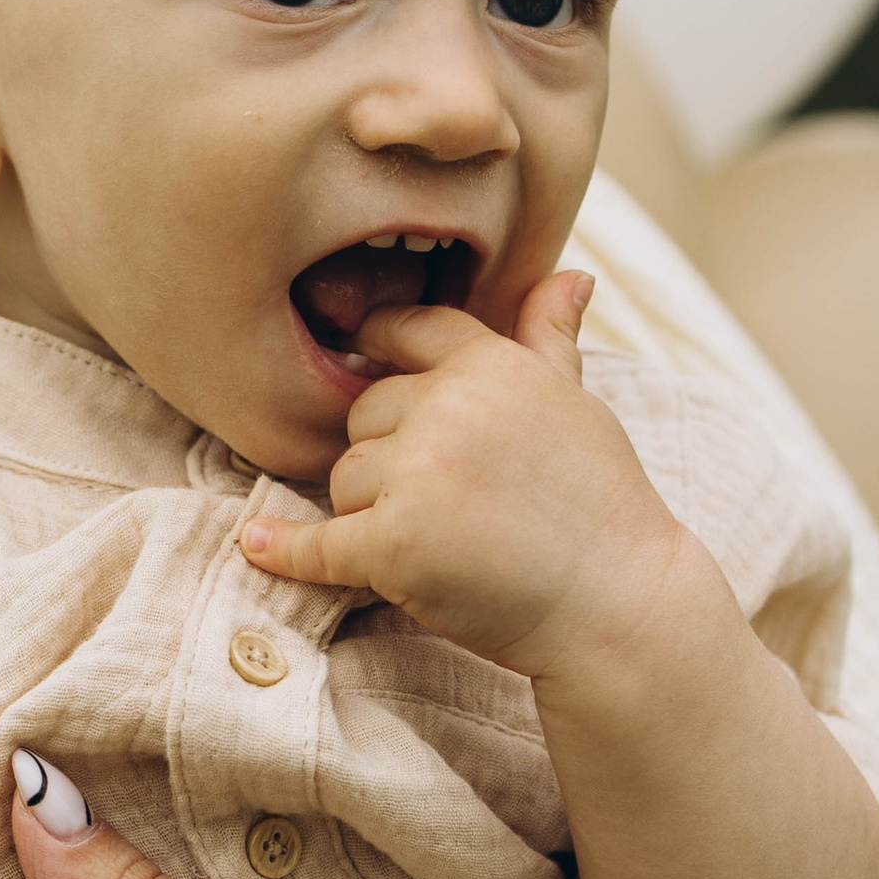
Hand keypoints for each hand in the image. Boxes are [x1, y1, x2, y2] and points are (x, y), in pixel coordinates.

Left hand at [238, 269, 686, 692]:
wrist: (621, 604)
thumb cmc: (602, 504)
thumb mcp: (579, 403)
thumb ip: (551, 339)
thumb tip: (571, 274)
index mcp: (491, 363)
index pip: (404, 333)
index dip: (379, 351)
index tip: (360, 362)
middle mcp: (452, 406)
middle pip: (363, 416)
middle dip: (387, 457)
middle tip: (449, 502)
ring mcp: (420, 473)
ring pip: (344, 480)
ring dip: (371, 514)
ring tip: (442, 541)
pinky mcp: (395, 543)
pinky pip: (319, 543)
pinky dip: (287, 551)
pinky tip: (257, 546)